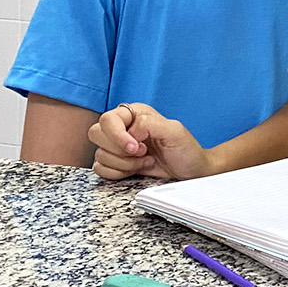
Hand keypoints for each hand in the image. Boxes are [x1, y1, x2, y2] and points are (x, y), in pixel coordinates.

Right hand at [88, 104, 210, 182]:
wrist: (190, 171)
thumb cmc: (186, 150)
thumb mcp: (175, 132)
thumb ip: (151, 124)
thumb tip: (131, 131)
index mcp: (135, 113)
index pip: (108, 120)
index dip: (117, 136)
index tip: (136, 148)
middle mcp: (123, 126)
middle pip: (97, 134)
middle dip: (120, 150)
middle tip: (143, 153)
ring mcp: (118, 145)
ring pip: (100, 154)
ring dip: (124, 163)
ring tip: (146, 161)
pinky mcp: (116, 162)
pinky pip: (100, 168)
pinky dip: (117, 173)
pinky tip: (135, 169)